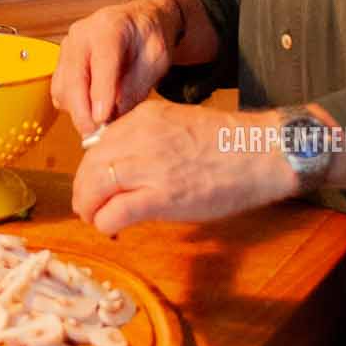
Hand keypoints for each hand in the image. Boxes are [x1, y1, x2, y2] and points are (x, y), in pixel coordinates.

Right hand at [51, 0, 178, 137]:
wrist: (138, 21)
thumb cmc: (148, 36)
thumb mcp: (155, 59)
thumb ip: (136, 85)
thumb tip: (115, 115)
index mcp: (109, 26)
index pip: (101, 62)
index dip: (100, 93)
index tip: (102, 119)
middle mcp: (82, 34)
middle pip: (73, 77)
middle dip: (83, 111)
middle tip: (96, 135)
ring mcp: (68, 47)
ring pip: (62, 88)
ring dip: (77, 112)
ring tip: (99, 126)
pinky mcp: (62, 62)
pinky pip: (59, 91)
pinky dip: (72, 107)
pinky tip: (91, 113)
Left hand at [71, 100, 293, 234]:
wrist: (261, 152)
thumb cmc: (227, 144)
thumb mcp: (176, 124)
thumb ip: (146, 138)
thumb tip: (123, 164)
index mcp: (143, 117)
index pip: (98, 143)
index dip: (93, 168)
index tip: (96, 183)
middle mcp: (139, 137)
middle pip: (90, 166)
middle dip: (84, 189)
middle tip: (88, 205)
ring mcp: (148, 166)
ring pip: (94, 188)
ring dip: (89, 208)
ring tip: (95, 218)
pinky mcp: (160, 197)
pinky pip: (114, 212)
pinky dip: (105, 223)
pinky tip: (112, 228)